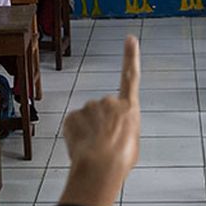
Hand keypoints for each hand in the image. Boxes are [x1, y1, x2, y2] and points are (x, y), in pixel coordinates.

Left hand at [59, 36, 140, 205]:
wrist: (101, 166)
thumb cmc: (120, 160)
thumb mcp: (132, 143)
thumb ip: (122, 129)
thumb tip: (111, 132)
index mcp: (129, 109)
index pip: (131, 76)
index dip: (131, 56)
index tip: (130, 39)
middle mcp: (109, 102)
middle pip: (102, 110)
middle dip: (101, 124)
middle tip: (105, 144)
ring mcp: (89, 107)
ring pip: (87, 119)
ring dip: (89, 132)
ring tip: (95, 149)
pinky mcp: (73, 116)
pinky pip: (73, 125)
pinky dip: (76, 136)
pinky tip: (82, 147)